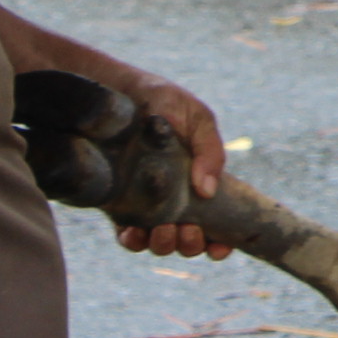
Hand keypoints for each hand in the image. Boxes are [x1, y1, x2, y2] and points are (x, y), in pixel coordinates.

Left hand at [110, 68, 234, 260]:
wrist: (118, 90)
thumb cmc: (163, 101)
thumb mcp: (197, 118)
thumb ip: (210, 151)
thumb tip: (207, 190)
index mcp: (198, 182)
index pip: (216, 223)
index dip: (220, 243)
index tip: (220, 247)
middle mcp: (174, 200)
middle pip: (188, 240)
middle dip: (191, 245)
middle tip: (188, 229)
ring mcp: (145, 206)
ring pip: (159, 243)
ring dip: (165, 245)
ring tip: (164, 230)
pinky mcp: (117, 206)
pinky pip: (127, 236)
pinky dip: (133, 241)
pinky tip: (135, 232)